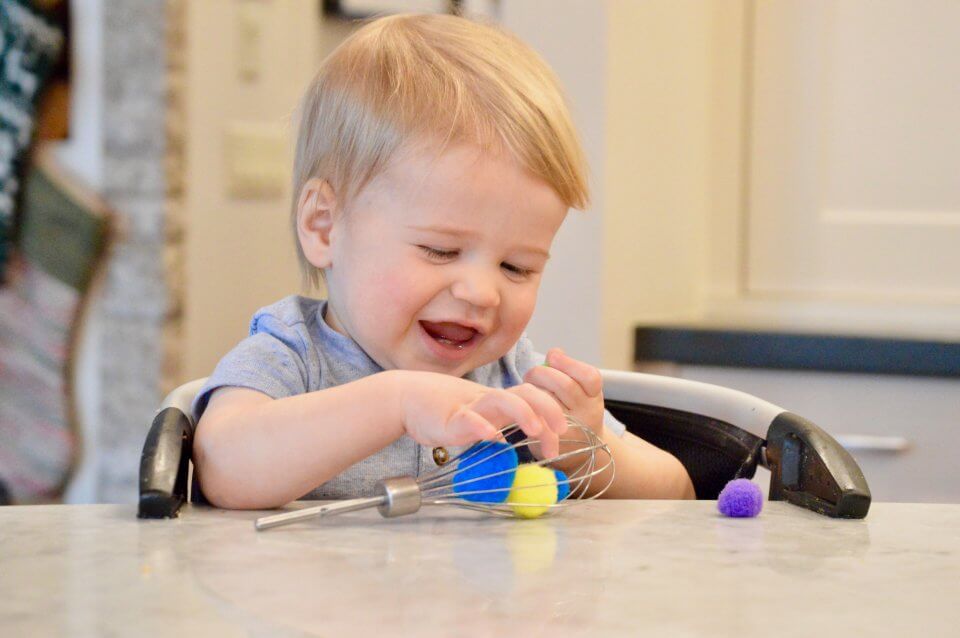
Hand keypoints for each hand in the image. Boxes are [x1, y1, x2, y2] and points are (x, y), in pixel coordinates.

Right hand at [396, 371, 567, 458]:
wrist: (407, 398)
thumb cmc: (443, 410)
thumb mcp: (477, 418)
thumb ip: (497, 426)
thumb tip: (516, 445)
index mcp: (498, 401)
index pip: (533, 399)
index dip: (552, 414)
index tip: (561, 438)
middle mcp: (488, 400)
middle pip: (526, 394)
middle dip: (549, 410)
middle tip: (560, 434)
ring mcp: (470, 407)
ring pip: (502, 400)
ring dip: (523, 413)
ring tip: (535, 430)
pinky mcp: (450, 419)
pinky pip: (468, 420)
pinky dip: (481, 427)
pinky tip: (492, 436)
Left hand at [523, 348, 604, 437]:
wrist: (579, 452)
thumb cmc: (575, 412)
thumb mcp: (580, 391)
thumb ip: (567, 371)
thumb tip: (555, 352)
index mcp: (595, 397)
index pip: (589, 376)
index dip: (569, 363)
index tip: (553, 356)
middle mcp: (587, 414)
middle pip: (565, 386)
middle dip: (544, 373)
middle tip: (532, 373)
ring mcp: (571, 429)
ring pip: (549, 401)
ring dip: (533, 388)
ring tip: (527, 387)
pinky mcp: (552, 441)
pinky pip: (537, 417)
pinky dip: (528, 406)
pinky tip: (524, 402)